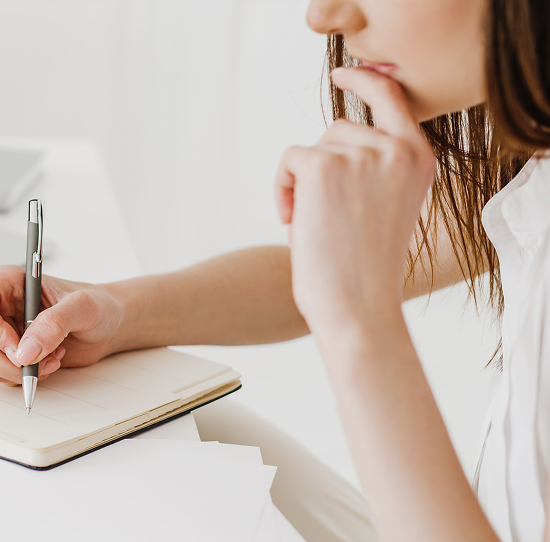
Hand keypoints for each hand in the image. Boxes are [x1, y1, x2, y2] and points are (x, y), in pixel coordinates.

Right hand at [0, 265, 124, 383]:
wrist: (108, 324)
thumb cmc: (97, 305)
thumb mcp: (82, 306)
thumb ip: (53, 324)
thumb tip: (24, 351)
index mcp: (5, 282)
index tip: (18, 346)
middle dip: (6, 361)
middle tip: (38, 360)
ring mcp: (1, 330)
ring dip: (20, 371)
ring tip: (51, 358)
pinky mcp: (9, 351)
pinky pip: (0, 373)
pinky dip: (24, 376)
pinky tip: (48, 362)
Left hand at [273, 67, 435, 338]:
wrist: (356, 305)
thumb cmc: (364, 270)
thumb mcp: (386, 209)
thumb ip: (373, 170)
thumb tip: (331, 148)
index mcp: (419, 159)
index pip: (393, 98)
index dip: (365, 82)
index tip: (342, 76)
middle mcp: (397, 149)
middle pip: (338, 130)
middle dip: (320, 169)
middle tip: (322, 218)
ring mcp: (361, 153)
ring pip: (312, 148)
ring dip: (301, 183)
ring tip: (312, 225)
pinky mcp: (323, 164)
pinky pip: (289, 160)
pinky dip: (282, 189)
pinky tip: (293, 221)